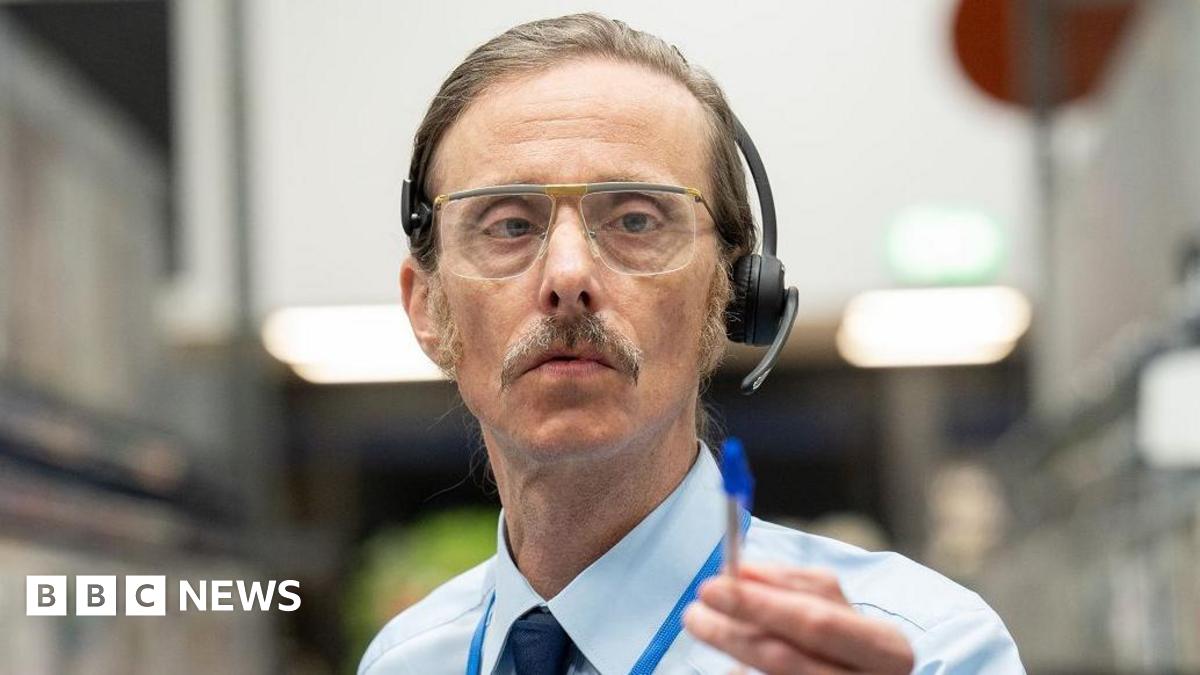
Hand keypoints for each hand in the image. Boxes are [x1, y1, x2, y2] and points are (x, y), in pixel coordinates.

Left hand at [683, 564, 914, 673]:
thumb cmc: (851, 643)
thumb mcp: (836, 608)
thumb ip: (792, 586)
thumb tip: (740, 570)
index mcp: (885, 647)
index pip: (814, 622)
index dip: (760, 604)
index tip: (711, 586)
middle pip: (786, 659)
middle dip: (734, 631)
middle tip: (694, 611)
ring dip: (732, 649)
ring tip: (704, 625)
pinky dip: (742, 674)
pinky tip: (729, 665)